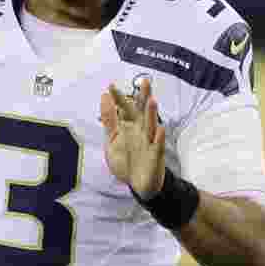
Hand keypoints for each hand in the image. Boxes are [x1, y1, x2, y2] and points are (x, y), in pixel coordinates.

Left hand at [99, 78, 165, 199]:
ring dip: (152, 114)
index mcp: (130, 127)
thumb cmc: (127, 160)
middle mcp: (141, 131)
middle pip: (142, 111)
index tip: (110, 86)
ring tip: (152, 101)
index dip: (118, 98)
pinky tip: (161, 130)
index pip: (125, 109)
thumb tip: (104, 98)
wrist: (138, 184)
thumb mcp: (112, 140)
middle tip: (145, 81)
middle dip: (144, 97)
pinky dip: (159, 139)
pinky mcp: (155, 156)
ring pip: (151, 126)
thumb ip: (109, 120)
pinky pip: (158, 147)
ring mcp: (149, 143)